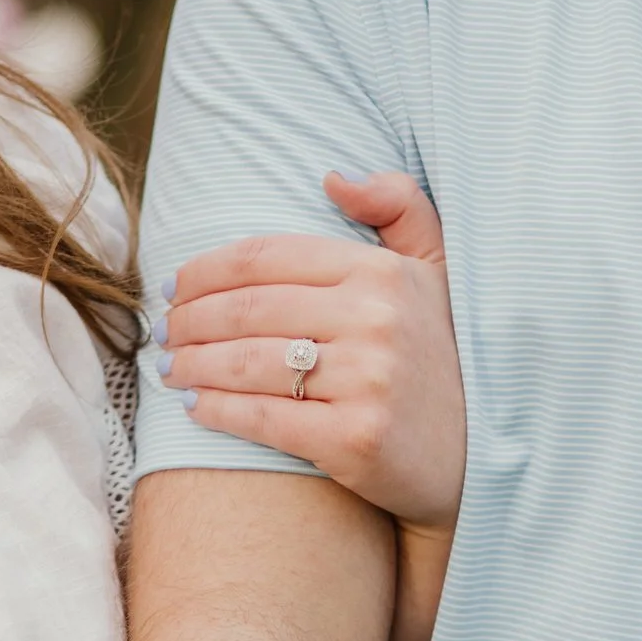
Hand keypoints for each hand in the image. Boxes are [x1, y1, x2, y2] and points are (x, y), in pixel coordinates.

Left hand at [159, 172, 465, 533]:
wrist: (478, 462)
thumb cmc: (443, 364)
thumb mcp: (437, 273)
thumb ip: (399, 209)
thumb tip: (331, 178)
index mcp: (383, 273)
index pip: (268, 257)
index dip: (207, 270)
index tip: (174, 286)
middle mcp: (376, 320)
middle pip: (248, 310)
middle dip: (189, 320)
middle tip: (163, 332)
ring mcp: (367, 381)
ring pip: (247, 362)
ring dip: (193, 364)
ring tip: (170, 367)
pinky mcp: (355, 440)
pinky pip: (263, 417)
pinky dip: (217, 410)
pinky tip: (194, 407)